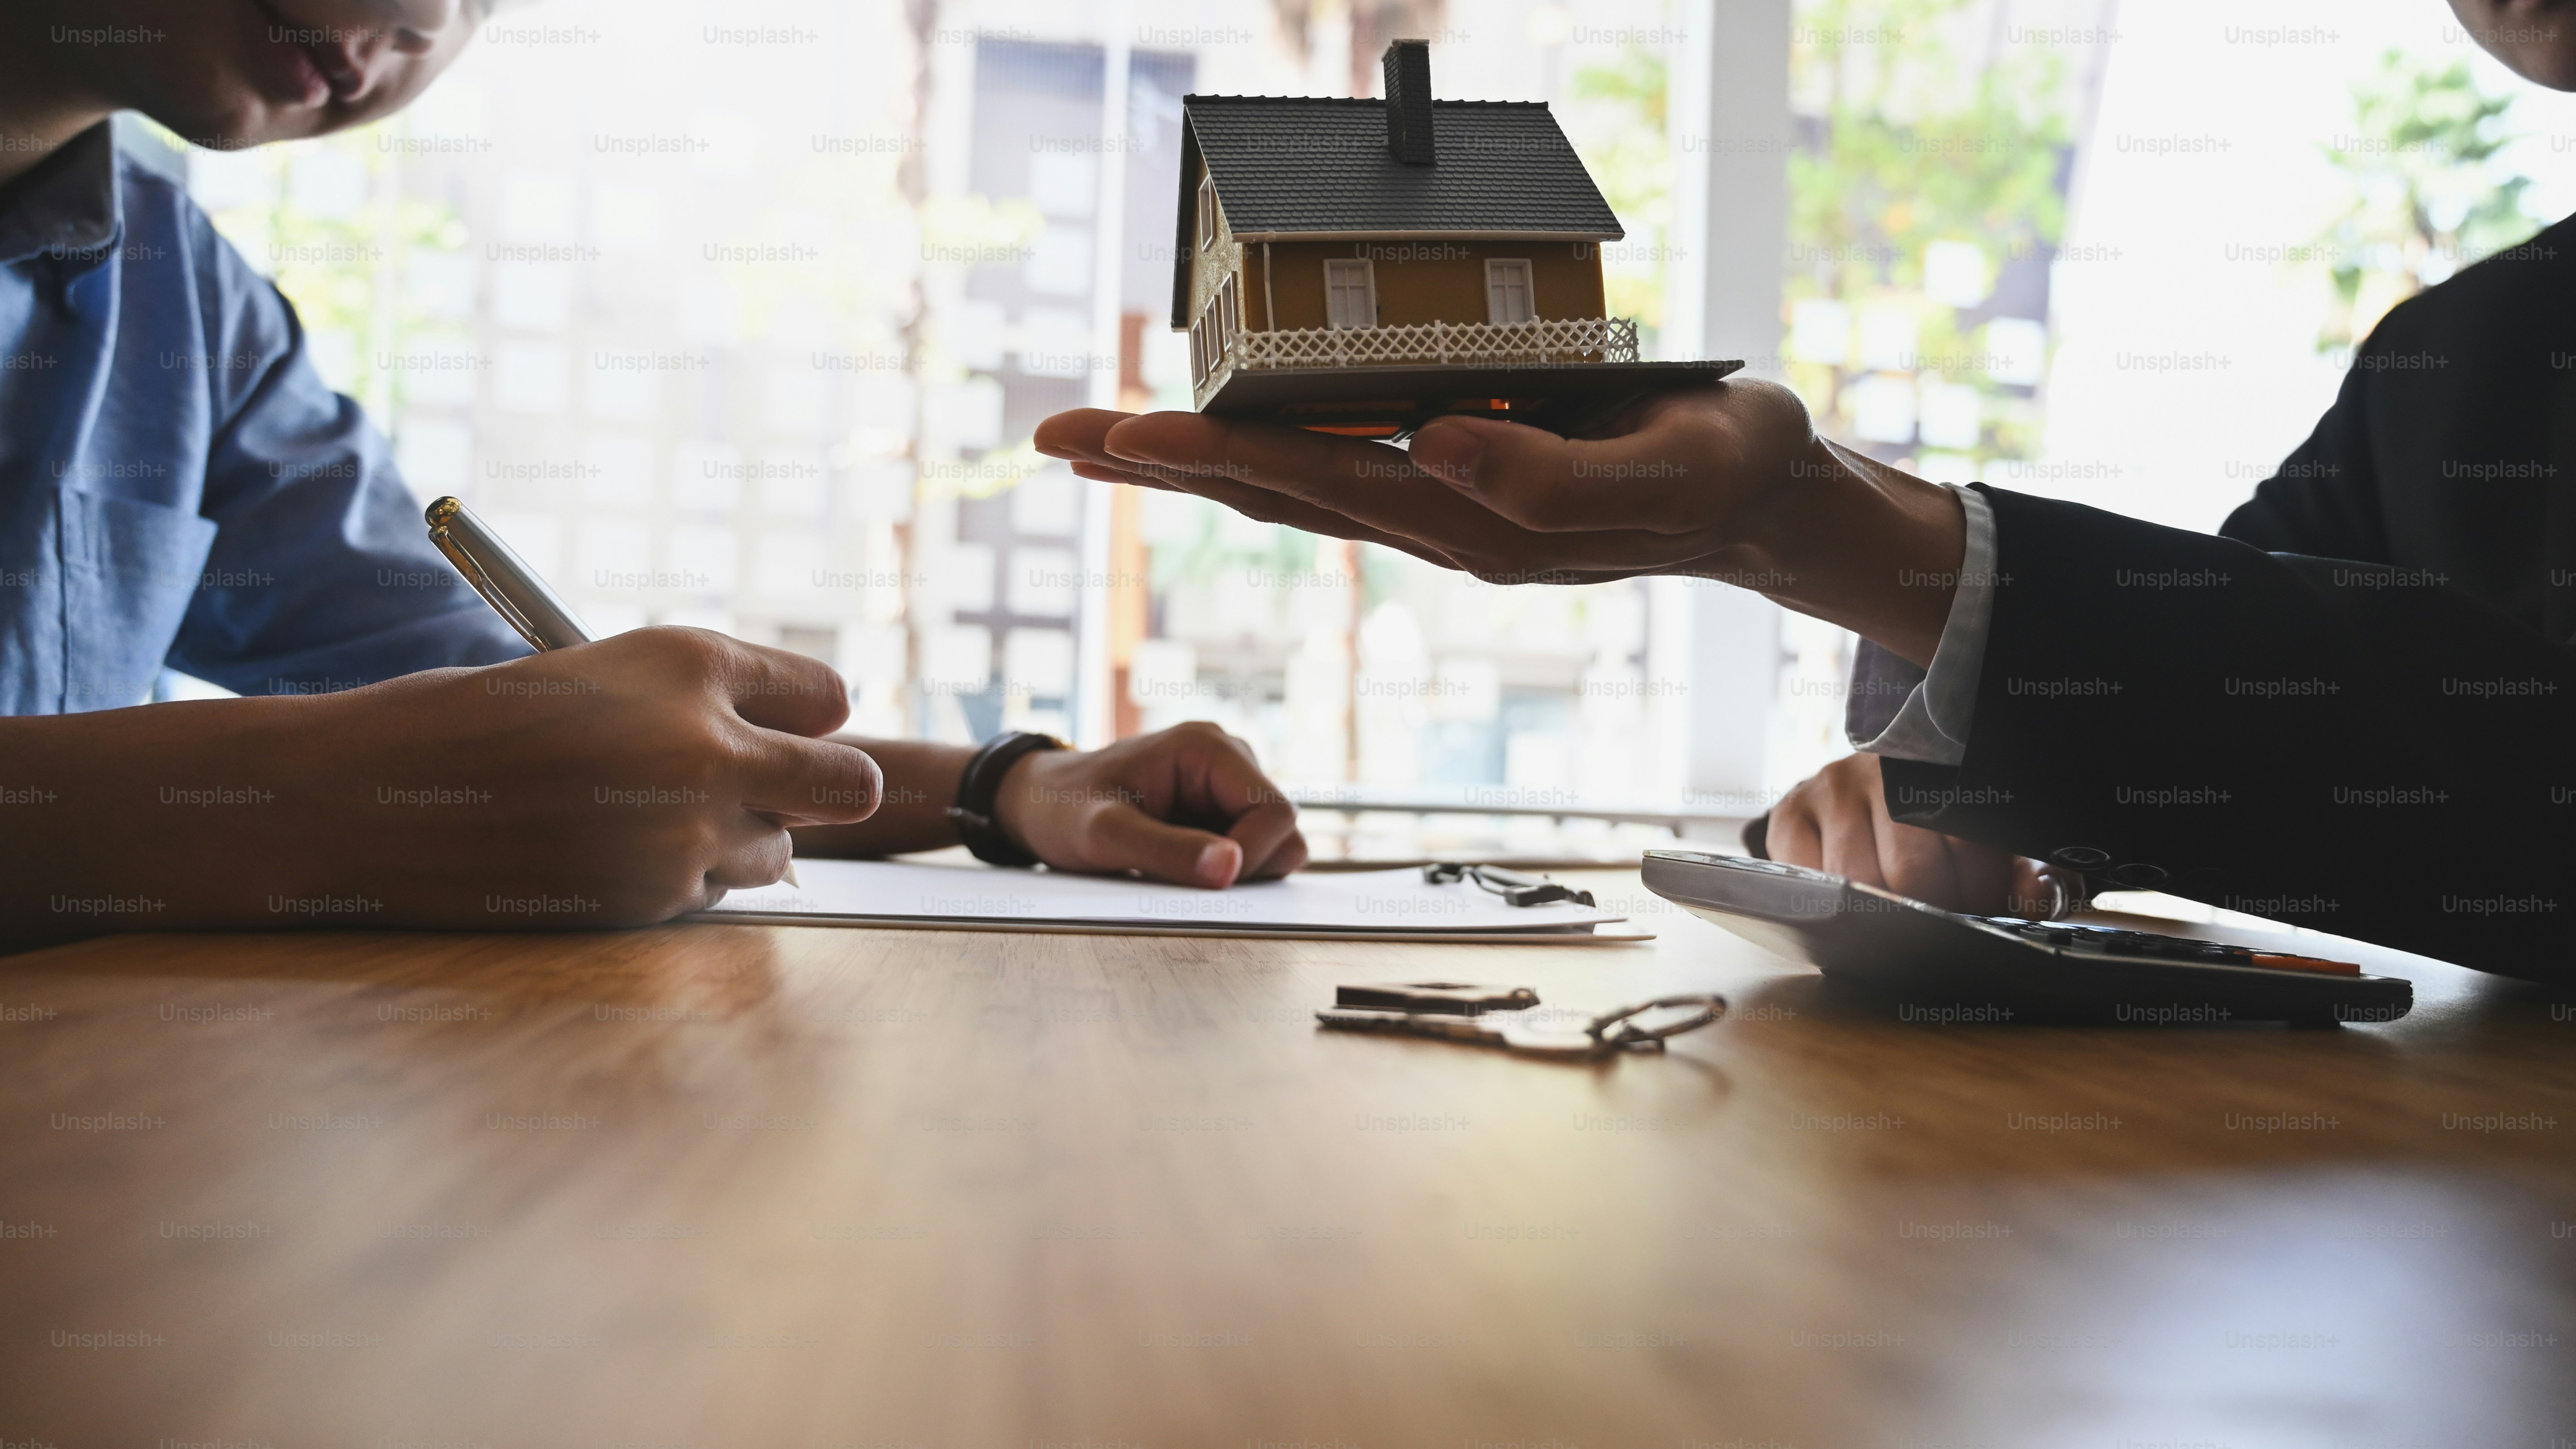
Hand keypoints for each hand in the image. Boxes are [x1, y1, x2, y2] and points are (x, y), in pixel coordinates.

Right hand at [2, 627, 882, 944]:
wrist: (376, 795)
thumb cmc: (492, 722)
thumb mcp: (611, 673)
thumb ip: (721, 697)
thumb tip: (834, 724)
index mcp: (690, 660)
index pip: (827, 695)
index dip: (809, 715)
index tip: (787, 725)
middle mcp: (704, 739)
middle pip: (849, 782)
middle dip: (829, 789)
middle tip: (782, 789)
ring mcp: (683, 828)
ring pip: (774, 850)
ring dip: (736, 840)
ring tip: (645, 816)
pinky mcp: (652, 899)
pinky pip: (709, 896)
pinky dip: (677, 881)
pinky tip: (604, 854)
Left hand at [992, 722, 1306, 887]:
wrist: (1035, 802)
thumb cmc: (1061, 809)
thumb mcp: (1103, 834)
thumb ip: (1166, 851)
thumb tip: (1230, 869)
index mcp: (1206, 748)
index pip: (1274, 812)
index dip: (1252, 856)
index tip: (1209, 883)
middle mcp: (1226, 758)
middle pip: (1280, 828)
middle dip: (1245, 864)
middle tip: (1183, 878)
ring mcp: (1223, 783)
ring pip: (1269, 842)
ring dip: (1231, 868)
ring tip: (1171, 867)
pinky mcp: (1217, 808)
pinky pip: (1246, 847)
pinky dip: (1220, 867)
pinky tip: (1176, 864)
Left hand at [1034, 383, 1965, 665]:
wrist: (1757, 499)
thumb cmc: (1719, 472)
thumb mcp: (1660, 472)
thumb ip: (1550, 478)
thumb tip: (1436, 443)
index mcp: (1473, 519)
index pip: (1315, 482)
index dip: (1215, 454)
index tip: (1127, 433)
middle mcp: (1438, 520)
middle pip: (1271, 489)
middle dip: (1162, 463)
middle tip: (1059, 437)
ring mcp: (1442, 506)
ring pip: (1293, 481)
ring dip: (1195, 458)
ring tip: (1108, 436)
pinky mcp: (1458, 480)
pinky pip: (1340, 464)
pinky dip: (1265, 445)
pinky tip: (1221, 431)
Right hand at [1767, 753, 2072, 916]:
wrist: (1859, 792)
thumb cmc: (1931, 828)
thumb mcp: (1986, 846)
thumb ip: (2020, 872)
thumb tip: (2035, 899)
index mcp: (1944, 767)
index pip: (1966, 843)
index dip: (1978, 894)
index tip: (1978, 912)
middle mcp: (1885, 766)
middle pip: (1911, 869)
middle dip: (1930, 911)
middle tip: (1938, 924)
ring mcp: (1832, 785)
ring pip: (1858, 878)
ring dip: (1879, 913)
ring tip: (1895, 917)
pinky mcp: (1789, 812)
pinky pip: (1807, 876)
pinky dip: (1826, 902)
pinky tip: (1847, 901)